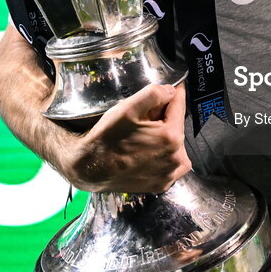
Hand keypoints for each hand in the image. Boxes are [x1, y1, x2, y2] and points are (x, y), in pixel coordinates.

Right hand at [53, 83, 191, 192]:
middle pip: (177, 126)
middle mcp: (176, 158)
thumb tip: (172, 91)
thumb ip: (154, 94)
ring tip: (145, 135)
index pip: (179, 106)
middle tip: (147, 116)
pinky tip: (148, 152)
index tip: (172, 87)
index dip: (173, 94)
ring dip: (167, 137)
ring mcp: (170, 174)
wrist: (91, 168)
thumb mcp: (128, 108)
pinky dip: (164, 155)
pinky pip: (171, 164)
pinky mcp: (162, 185)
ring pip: (177, 145)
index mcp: (171, 136)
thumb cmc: (108, 137)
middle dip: (166, 117)